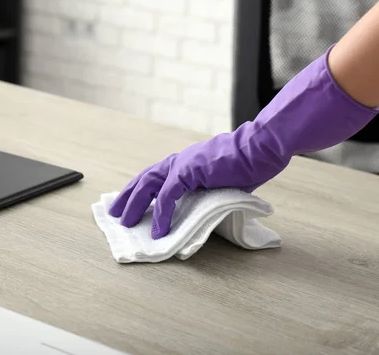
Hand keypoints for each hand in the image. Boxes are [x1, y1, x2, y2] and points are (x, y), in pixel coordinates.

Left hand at [107, 123, 289, 238]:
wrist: (261, 149)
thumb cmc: (250, 164)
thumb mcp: (224, 182)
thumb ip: (209, 193)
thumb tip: (204, 210)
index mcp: (187, 163)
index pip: (157, 177)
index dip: (142, 190)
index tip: (131, 203)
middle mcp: (180, 161)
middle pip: (145, 179)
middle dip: (129, 196)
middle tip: (116, 213)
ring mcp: (183, 164)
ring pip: (149, 185)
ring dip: (135, 204)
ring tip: (126, 222)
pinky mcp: (189, 171)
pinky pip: (169, 195)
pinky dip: (162, 213)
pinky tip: (159, 229)